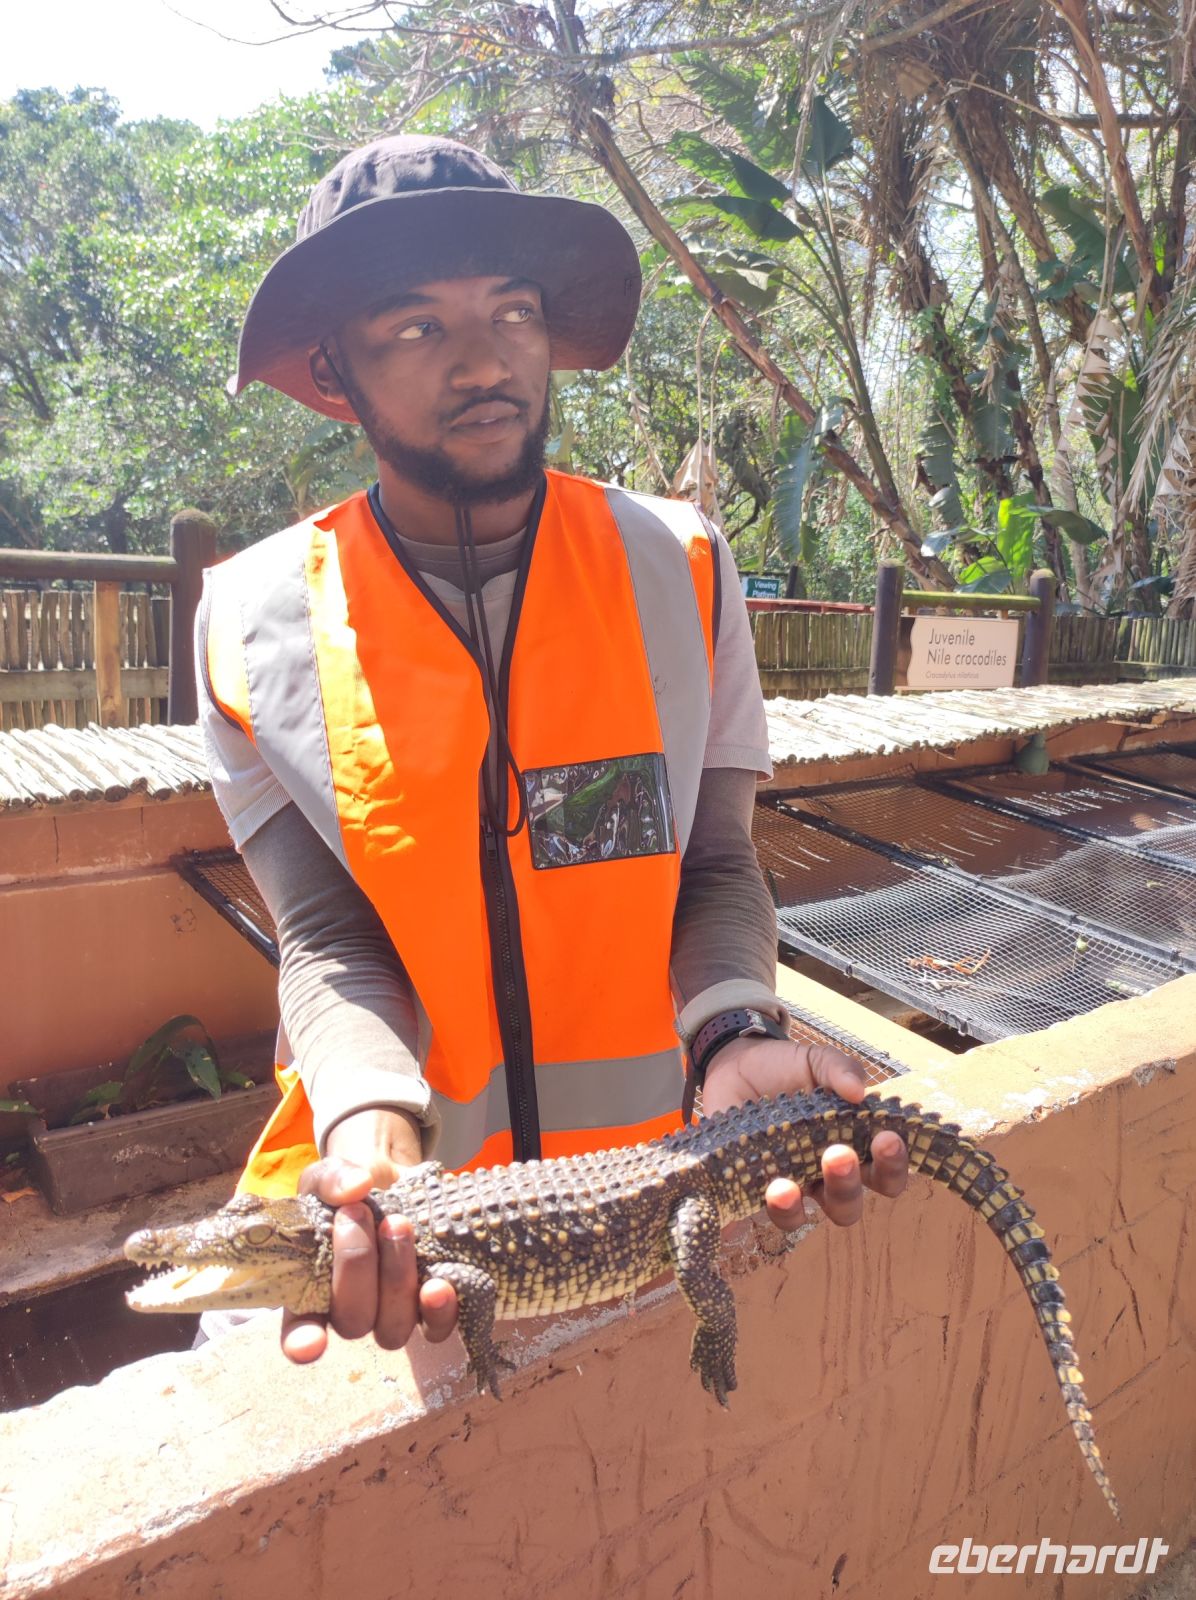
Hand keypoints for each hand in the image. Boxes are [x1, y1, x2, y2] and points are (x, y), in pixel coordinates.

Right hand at [280, 1107, 458, 1363]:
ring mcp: (391, 1314)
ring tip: (398, 1225)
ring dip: (395, 1280)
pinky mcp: (428, 1309)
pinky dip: (439, 1310)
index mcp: (310, 1292)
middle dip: (356, 1266)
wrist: (399, 1186)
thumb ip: (332, 1179)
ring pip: (392, 1328)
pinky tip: (440, 1283)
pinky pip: (436, 1329)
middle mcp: (350, 1312)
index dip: (303, 1343)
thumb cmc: (352, 1192)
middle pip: (352, 1321)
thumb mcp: (331, 1177)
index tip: (312, 1344)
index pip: (299, 1333)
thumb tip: (356, 1186)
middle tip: (359, 1214)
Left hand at [701, 1035, 907, 1231]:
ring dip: (796, 1207)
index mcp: (852, 1146)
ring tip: (785, 1186)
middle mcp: (824, 1176)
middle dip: (847, 1184)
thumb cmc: (787, 1068)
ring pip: (802, 1216)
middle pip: (848, 1204)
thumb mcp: (816, 1061)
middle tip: (838, 1154)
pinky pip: (758, 1213)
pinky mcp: (753, 1188)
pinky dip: (758, 1212)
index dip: (893, 1165)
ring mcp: (790, 1185)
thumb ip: (840, 1069)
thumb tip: (859, 1091)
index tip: (887, 1139)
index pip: (885, 1172)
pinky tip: (756, 1197)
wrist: (735, 1064)